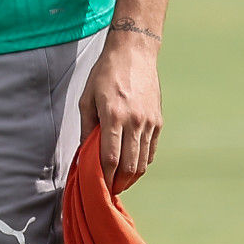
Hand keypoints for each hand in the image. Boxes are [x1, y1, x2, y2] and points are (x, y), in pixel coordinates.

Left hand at [78, 30, 161, 192]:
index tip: (98, 187)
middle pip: (129, 165)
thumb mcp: (87, 98)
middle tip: (109, 189)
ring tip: (120, 181)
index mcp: (113, 116)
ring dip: (131, 176)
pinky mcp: (158, 120)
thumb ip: (87, 128)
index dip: (104, 177)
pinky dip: (142, 162)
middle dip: (119, 183)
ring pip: (143, 161)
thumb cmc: (105, 74)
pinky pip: (152, 150)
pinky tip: (132, 165)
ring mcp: (149, 122)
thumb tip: (84, 153)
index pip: (110, 158)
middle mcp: (134, 121)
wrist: (134, 53)